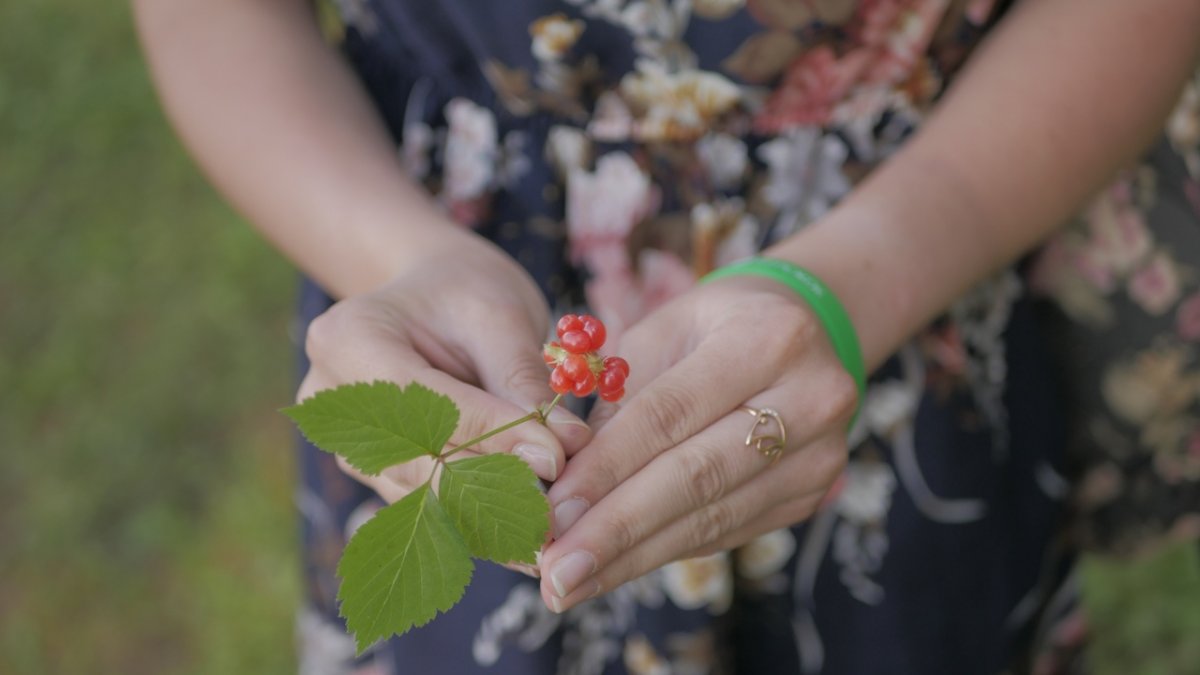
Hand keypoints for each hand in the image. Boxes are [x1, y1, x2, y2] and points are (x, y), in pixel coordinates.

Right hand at [297, 231, 589, 503]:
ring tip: (552, 521)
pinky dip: (481, 515)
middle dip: (495, 486)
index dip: (492, 436)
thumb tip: (560, 449)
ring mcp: (351, 446)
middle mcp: (334, 405)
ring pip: (425, 496)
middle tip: (560, 507)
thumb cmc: (466, 291)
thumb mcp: (500, 316)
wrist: (435, 295)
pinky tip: (528, 526)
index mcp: (347, 341)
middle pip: (418, 462)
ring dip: (492, 511)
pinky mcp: (379, 475)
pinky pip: (431, 504)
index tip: (556, 456)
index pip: (424, 406)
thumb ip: (522, 381)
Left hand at [536, 276, 855, 610]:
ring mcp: (818, 455)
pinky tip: (614, 569)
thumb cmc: (712, 326)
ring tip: (569, 583)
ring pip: (712, 517)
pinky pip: (726, 531)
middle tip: (554, 570)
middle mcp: (809, 399)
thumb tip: (563, 484)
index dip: (607, 468)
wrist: (800, 329)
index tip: (551, 511)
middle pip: (696, 476)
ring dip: (632, 557)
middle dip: (615, 529)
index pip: (669, 414)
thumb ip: (617, 400)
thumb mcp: (660, 332)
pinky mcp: (811, 494)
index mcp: (766, 339)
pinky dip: (662, 552)